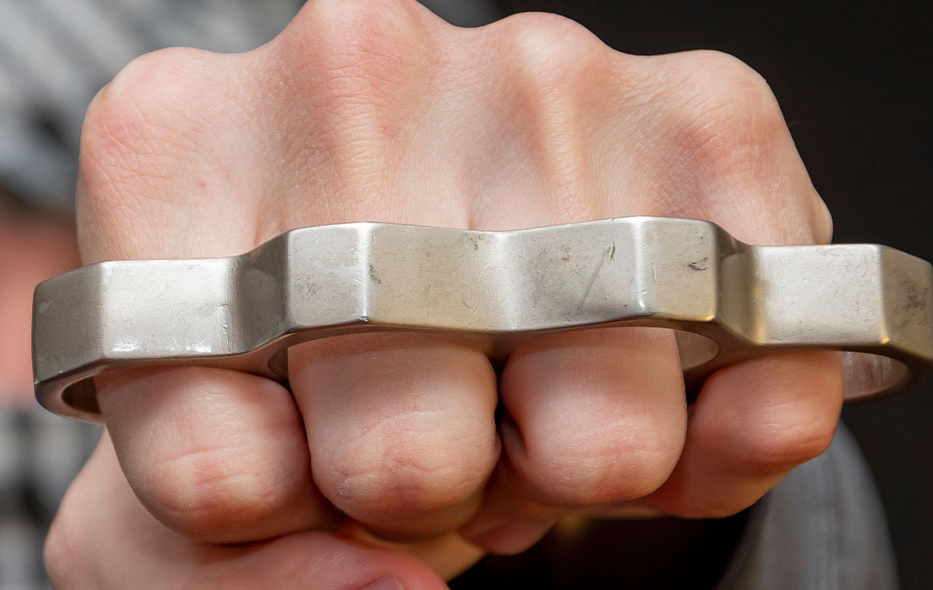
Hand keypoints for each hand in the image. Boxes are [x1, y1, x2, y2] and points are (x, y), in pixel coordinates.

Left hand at [46, 0, 841, 586]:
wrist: (420, 226)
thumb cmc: (286, 364)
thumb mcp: (181, 487)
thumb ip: (226, 582)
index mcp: (168, 149)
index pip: (218, 472)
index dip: (281, 518)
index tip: (298, 462)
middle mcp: (348, 72)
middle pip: (406, 458)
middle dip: (430, 490)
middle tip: (427, 421)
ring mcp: (538, 76)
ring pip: (599, 442)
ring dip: (570, 462)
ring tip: (525, 386)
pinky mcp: (704, 111)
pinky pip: (764, 380)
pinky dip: (720, 442)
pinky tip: (651, 389)